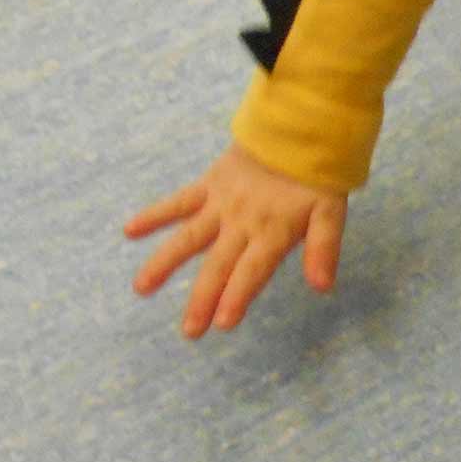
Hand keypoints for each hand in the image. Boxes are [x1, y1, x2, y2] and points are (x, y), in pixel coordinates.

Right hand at [126, 145, 347, 338]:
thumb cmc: (316, 178)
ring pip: (188, 237)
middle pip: (219, 265)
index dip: (238, 296)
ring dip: (164, 263)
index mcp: (272, 232)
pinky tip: (129, 230)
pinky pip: (178, 202)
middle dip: (203, 299)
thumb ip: (324, 248)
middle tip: (189, 331)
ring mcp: (221, 204)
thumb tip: (322, 286)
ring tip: (142, 288)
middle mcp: (242, 222)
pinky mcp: (208, 186)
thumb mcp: (331, 213)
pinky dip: (154, 214)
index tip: (222, 323)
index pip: (252, 271)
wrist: (297, 131)